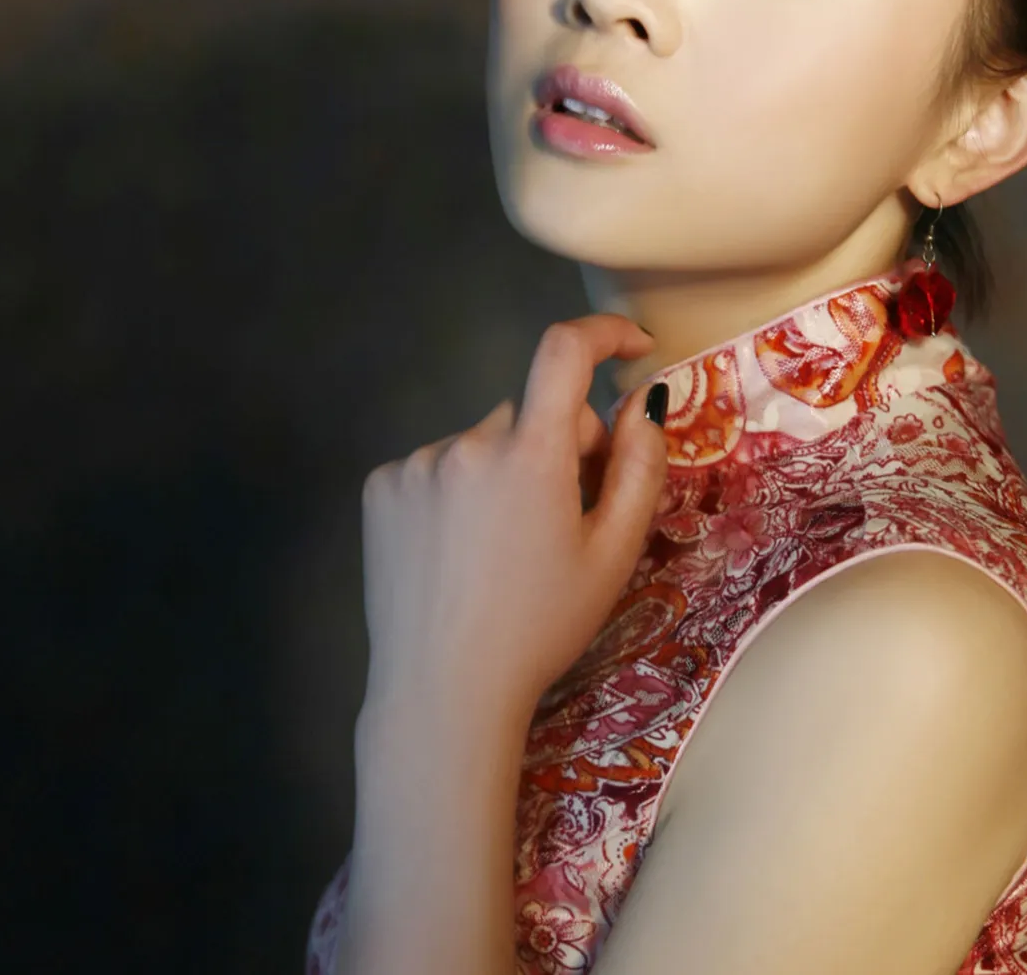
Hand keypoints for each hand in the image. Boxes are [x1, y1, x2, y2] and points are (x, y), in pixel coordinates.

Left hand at [358, 314, 667, 722]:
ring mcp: (417, 463)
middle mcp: (469, 442)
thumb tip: (645, 400)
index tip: (631, 347)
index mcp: (531, 454)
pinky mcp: (382, 487)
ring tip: (500, 549)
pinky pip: (438, 466)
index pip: (566, 351)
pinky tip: (457, 550)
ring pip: (483, 443)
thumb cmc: (542, 628)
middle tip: (563, 518)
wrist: (444, 691)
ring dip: (503, 471)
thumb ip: (640, 467)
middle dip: (558, 447)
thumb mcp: (613, 555)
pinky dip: (457, 491)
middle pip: (531, 414)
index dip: (605, 333)